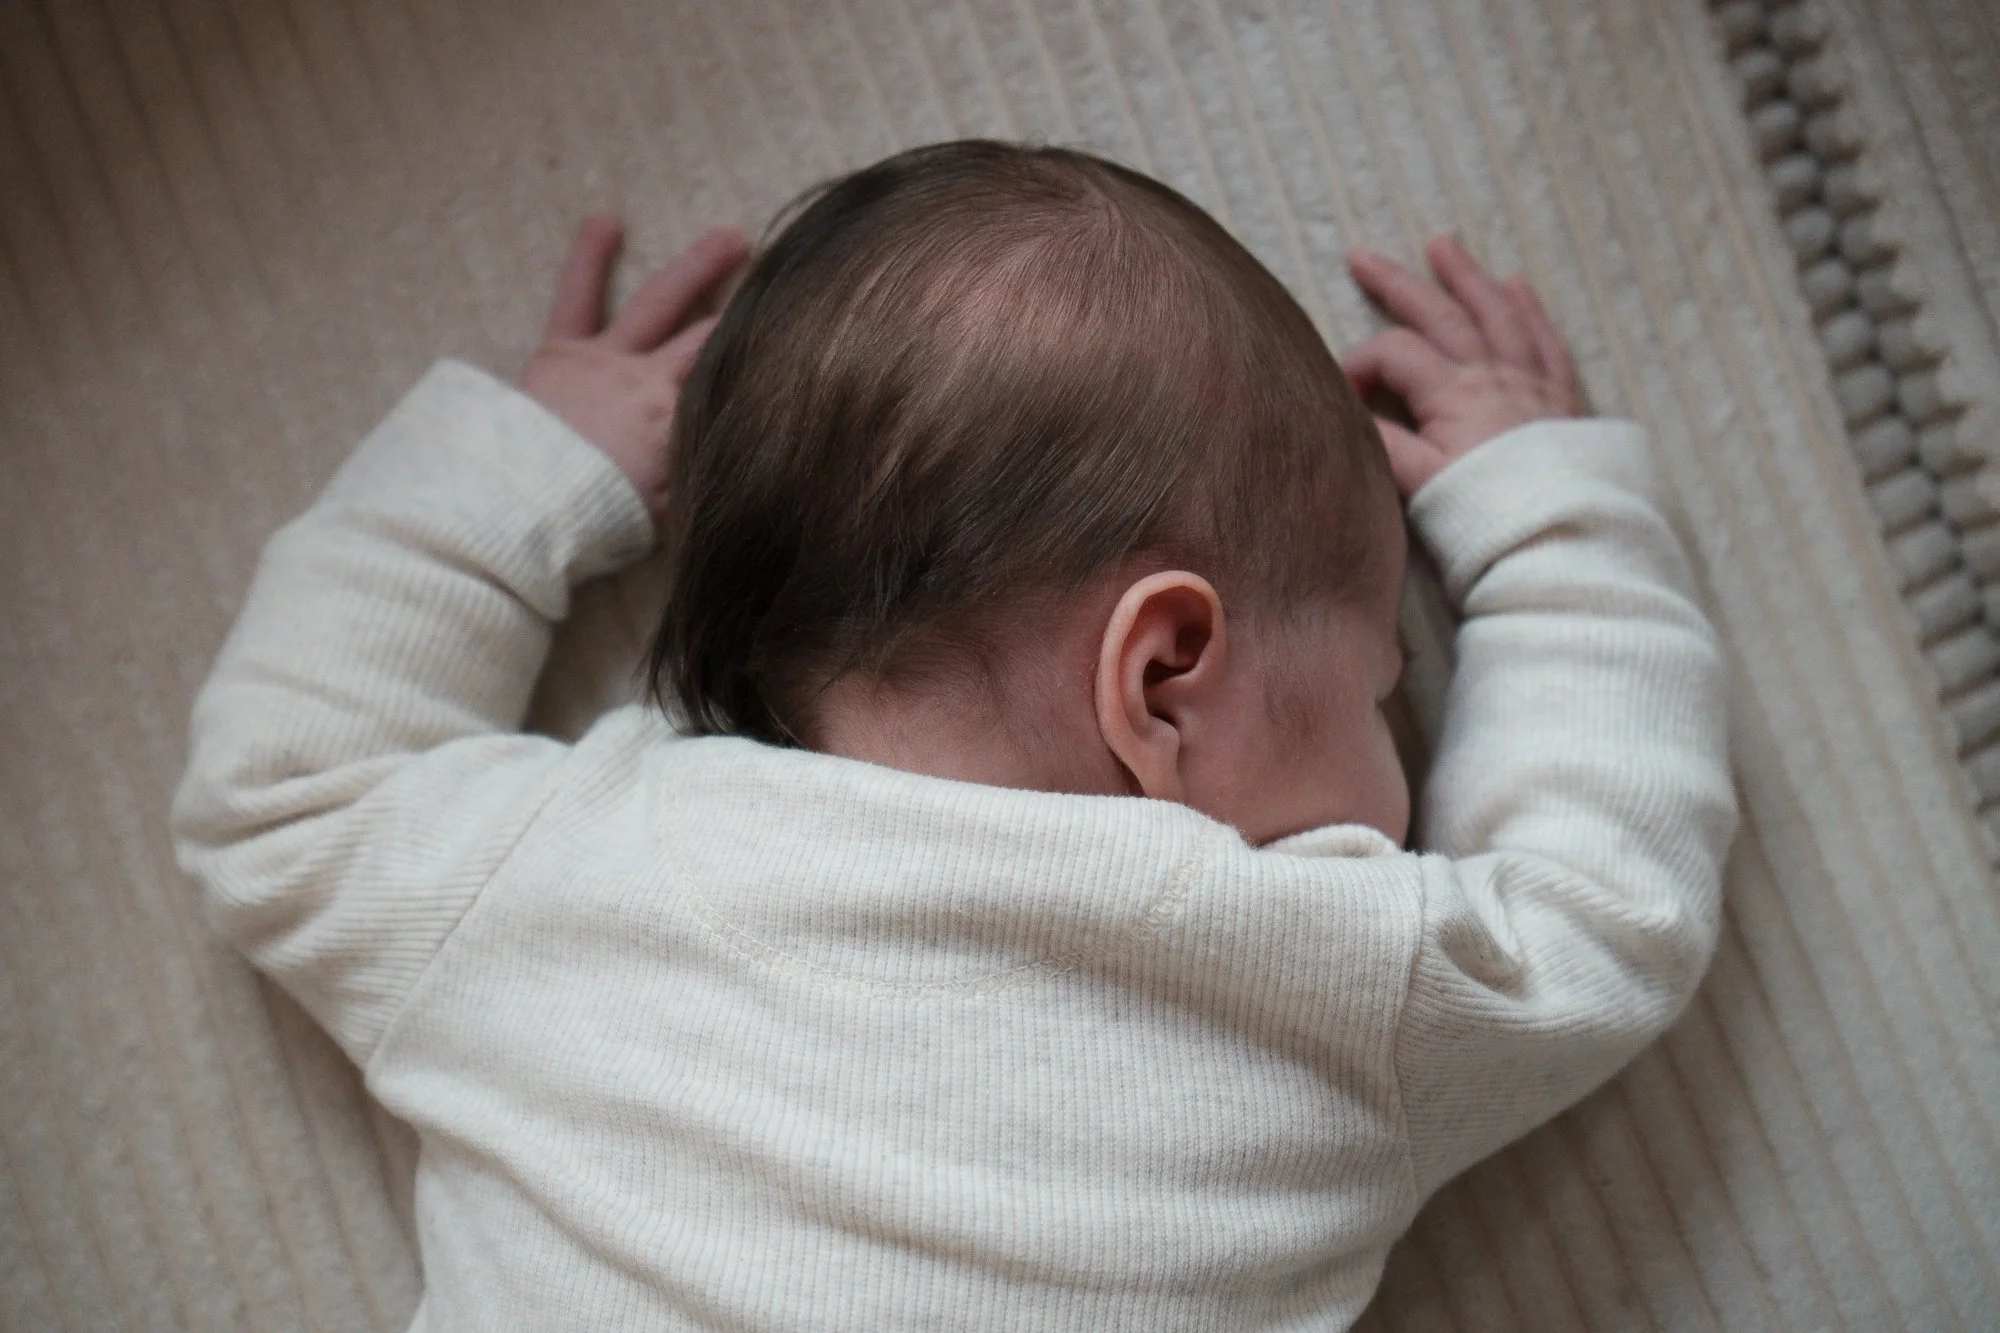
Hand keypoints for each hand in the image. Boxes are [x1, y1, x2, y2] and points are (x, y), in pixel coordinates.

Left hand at [519, 213, 748, 523]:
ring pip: (660, 301)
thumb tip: (736, 461)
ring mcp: (606, 357)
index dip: (757, 356)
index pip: (726, 375)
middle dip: (747, 307)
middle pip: (708, 335)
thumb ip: (695, 475)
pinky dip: (590, 254)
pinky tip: (607, 216)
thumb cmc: (595, 516)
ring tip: (730, 236)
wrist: (525, 506)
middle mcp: (650, 379)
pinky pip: (577, 292)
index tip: (787, 338)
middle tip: (779, 281)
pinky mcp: (561, 349)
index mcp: (676, 419)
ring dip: (698, 266)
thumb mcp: (662, 511)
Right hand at [1343, 235, 1578, 497]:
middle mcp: (1492, 375)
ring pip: (1496, 313)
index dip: (1357, 364)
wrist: (1565, 541)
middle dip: (1398, 283)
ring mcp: (1530, 382)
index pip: (1393, 354)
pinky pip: (1545, 340)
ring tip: (1443, 245)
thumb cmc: (1488, 517)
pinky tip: (1517, 285)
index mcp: (1453, 394)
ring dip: (1466, 278)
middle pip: (1440, 315)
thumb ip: (1382, 445)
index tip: (1337, 394)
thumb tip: (1345, 413)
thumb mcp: (1423, 486)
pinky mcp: (1562, 399)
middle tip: (1363, 256)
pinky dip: (1528, 309)